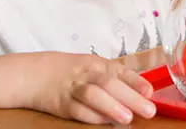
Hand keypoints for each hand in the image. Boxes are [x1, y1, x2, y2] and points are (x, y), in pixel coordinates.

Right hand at [28, 52, 155, 124]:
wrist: (34, 74)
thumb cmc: (70, 72)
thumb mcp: (91, 67)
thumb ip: (114, 79)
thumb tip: (143, 93)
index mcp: (97, 64)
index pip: (120, 70)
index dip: (136, 81)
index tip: (150, 92)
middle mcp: (86, 74)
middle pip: (109, 83)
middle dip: (131, 97)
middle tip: (149, 109)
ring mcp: (73, 89)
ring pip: (93, 95)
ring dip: (111, 106)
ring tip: (127, 118)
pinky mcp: (62, 105)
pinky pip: (79, 111)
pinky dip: (93, 117)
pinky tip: (106, 122)